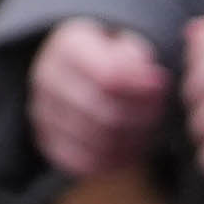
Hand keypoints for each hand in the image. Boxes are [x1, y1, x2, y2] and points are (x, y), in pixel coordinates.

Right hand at [28, 16, 171, 181]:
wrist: (77, 67)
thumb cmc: (109, 53)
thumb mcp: (124, 41)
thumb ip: (137, 57)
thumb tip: (152, 81)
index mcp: (67, 47)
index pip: (110, 78)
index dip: (142, 87)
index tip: (161, 85)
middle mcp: (46, 78)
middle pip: (106, 114)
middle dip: (143, 117)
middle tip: (160, 110)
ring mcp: (42, 111)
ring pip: (98, 142)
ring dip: (133, 141)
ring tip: (148, 128)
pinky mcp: (45, 139)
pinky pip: (82, 162)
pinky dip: (113, 161)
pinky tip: (130, 148)